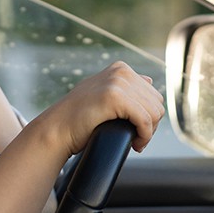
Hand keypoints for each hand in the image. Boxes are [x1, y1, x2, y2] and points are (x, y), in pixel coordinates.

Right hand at [36, 61, 164, 156]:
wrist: (56, 130)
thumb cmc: (77, 119)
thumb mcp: (103, 94)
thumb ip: (124, 86)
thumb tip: (149, 80)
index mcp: (120, 68)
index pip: (153, 95)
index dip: (148, 116)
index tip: (136, 131)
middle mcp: (121, 71)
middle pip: (156, 103)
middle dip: (150, 125)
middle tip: (136, 139)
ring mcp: (117, 82)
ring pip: (154, 113)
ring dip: (148, 132)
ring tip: (135, 141)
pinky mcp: (115, 97)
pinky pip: (145, 120)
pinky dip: (144, 136)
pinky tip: (135, 144)